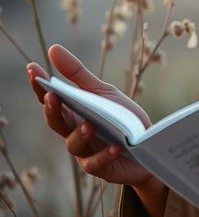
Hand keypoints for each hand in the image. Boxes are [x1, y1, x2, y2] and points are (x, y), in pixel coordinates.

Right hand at [27, 44, 152, 187]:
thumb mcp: (103, 92)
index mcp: (72, 112)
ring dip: (80, 134)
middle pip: (57, 122)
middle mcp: (73, 132)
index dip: (40, 85)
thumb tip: (52, 49)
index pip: (51, 99)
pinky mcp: (101, 167)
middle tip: (52, 96)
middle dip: (52, 110)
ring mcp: (85, 152)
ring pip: (74, 145)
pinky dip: (105, 154)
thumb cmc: (121, 118)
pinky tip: (115, 146)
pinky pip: (98, 163)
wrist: (148, 146)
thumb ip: (77, 74)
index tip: (33, 68)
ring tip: (88, 124)